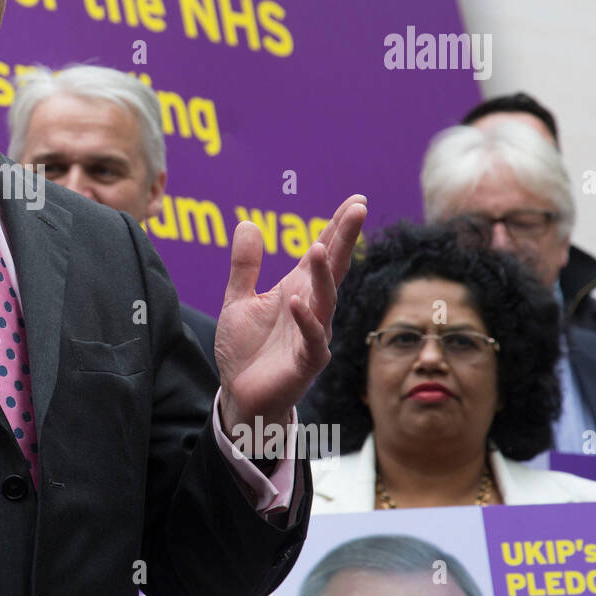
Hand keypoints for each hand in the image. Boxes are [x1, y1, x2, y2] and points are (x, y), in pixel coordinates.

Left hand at [215, 195, 366, 439]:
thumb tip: (248, 223)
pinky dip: (306, 320)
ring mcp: (313, 335)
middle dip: (344, 239)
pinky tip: (297, 300)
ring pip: (325, 301)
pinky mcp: (306, 362)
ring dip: (324, 275)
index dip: (338, 227)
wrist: (240, 395)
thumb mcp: (238, 300)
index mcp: (298, 291)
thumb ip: (245, 266)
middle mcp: (312, 309)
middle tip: (357, 210)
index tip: (356, 200)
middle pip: (333, 269)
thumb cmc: (246, 349)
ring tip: (319, 247)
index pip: (324, 254)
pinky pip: (312, 340)